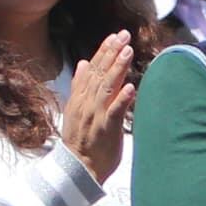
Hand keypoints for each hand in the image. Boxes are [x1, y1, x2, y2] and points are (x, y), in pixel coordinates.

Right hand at [60, 39, 140, 180]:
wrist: (78, 170)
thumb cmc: (81, 140)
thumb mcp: (76, 109)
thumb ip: (80, 86)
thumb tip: (84, 63)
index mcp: (80, 98)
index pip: (92, 69)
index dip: (103, 51)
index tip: (115, 36)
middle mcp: (86, 104)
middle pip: (99, 74)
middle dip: (112, 53)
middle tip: (124, 35)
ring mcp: (95, 116)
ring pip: (106, 88)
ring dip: (117, 68)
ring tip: (128, 51)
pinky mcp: (105, 129)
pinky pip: (114, 112)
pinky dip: (122, 99)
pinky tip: (130, 87)